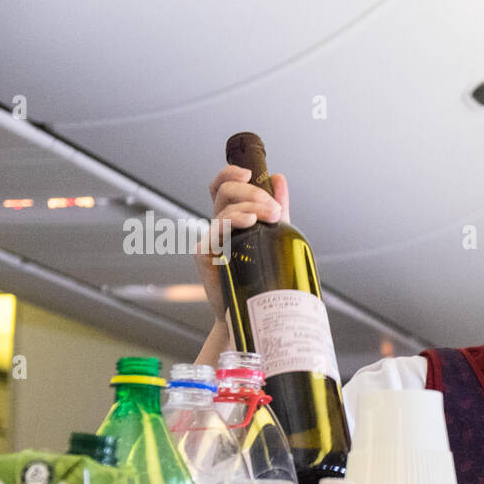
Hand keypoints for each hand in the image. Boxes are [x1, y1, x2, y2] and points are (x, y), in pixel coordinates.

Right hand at [192, 165, 290, 321]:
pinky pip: (214, 234)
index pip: (223, 187)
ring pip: (223, 212)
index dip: (230, 174)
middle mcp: (219, 225)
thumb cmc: (259, 274)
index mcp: (232, 216)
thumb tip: (279, 179)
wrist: (252, 310)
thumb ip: (276, 208)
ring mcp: (211, 239)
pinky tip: (247, 224)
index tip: (249, 172)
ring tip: (268, 216)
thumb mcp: (274, 235)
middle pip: (225, 193)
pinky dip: (230, 224)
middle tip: (274, 209)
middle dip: (251, 193)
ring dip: (247, 208)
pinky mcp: (204, 255)